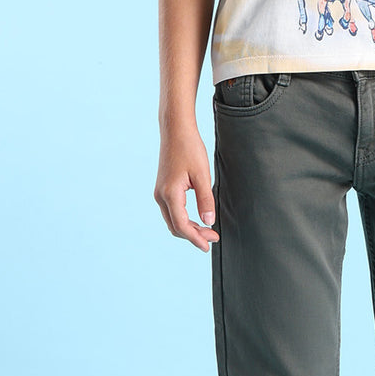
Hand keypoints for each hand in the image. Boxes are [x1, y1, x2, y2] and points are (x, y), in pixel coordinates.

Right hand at [154, 125, 218, 250]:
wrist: (176, 130)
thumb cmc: (189, 149)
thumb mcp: (202, 175)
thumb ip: (205, 200)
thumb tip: (209, 222)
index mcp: (170, 194)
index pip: (182, 225)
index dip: (196, 238)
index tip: (209, 245)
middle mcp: (161, 196)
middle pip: (175, 226)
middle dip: (194, 235)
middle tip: (214, 237)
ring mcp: (160, 193)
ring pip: (173, 220)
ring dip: (189, 229)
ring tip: (208, 231)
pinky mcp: (163, 189)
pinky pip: (172, 211)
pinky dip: (184, 219)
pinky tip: (197, 219)